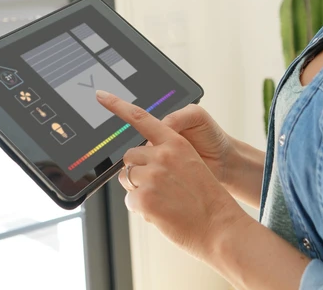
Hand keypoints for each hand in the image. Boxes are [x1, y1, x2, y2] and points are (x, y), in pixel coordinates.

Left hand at [96, 90, 247, 262]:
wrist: (221, 226)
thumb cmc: (207, 200)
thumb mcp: (191, 164)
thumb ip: (167, 155)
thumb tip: (143, 160)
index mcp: (175, 142)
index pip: (142, 118)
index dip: (118, 105)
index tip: (101, 95)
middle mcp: (162, 155)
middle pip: (129, 156)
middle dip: (137, 171)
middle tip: (159, 187)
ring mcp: (152, 176)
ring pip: (126, 178)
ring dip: (137, 190)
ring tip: (163, 201)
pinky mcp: (144, 198)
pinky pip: (129, 201)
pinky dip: (141, 209)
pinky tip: (161, 213)